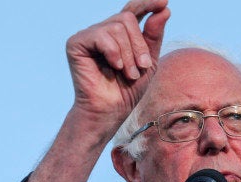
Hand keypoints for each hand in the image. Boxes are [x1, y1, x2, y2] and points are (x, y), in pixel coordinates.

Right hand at [65, 0, 169, 127]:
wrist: (111, 110)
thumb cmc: (129, 89)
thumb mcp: (149, 61)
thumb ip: (154, 35)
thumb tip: (164, 9)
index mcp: (120, 34)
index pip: (133, 10)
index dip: (147, 3)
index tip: (164, 1)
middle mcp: (103, 30)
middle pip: (127, 19)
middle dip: (139, 45)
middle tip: (142, 68)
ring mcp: (89, 36)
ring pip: (117, 27)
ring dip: (129, 54)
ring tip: (128, 74)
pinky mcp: (76, 43)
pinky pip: (101, 35)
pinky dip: (114, 53)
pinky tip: (115, 67)